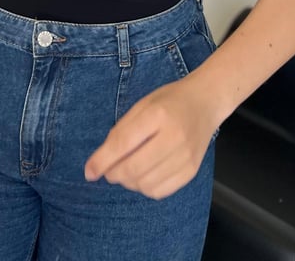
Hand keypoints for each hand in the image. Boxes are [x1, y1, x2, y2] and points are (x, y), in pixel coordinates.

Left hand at [84, 75, 217, 199]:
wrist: (205, 102)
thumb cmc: (169, 102)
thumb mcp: (142, 106)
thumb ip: (120, 132)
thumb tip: (97, 164)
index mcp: (158, 114)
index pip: (123, 143)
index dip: (102, 160)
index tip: (89, 172)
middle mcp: (174, 137)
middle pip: (133, 168)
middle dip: (114, 174)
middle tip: (109, 170)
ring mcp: (185, 156)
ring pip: (145, 184)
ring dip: (129, 182)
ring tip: (128, 170)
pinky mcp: (191, 171)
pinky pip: (160, 192)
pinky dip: (145, 188)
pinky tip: (144, 175)